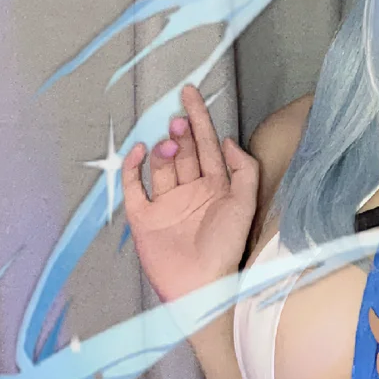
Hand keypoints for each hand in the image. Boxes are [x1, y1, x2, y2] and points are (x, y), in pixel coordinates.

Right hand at [121, 83, 259, 304]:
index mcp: (215, 187)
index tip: (190, 93)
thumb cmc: (226, 247)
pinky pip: (134, 187)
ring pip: (161, 165)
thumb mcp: (244, 203)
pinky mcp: (144, 218)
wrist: (201, 285)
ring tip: (168, 144)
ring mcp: (165, 204)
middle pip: (182, 152)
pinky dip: (133, 167)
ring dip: (163, 151)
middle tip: (179, 122)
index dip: (199, 118)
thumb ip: (242, 168)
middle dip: (181, 133)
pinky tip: (140, 152)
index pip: (206, 145)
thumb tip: (227, 139)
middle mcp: (190, 192)